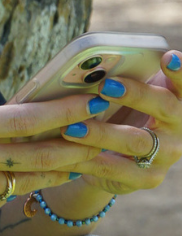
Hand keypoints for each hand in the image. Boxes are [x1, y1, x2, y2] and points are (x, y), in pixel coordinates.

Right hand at [0, 73, 108, 235]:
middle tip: (109, 134)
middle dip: (79, 144)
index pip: (23, 120)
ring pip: (23, 181)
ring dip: (58, 169)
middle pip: (36, 156)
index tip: (92, 102)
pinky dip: (19, 186)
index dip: (64, 112)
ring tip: (87, 156)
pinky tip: (37, 177)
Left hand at [58, 50, 181, 195]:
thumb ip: (125, 78)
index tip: (168, 57)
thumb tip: (95, 63)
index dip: (179, 71)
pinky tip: (65, 154)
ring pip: (136, 141)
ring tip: (71, 128)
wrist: (117, 159)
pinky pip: (115, 168)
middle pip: (164, 107)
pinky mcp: (148, 178)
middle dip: (135, 94)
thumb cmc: (122, 113)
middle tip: (105, 86)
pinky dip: (87, 160)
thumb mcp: (128, 95)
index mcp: (177, 99)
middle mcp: (179, 127)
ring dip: (102, 133)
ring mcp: (166, 155)